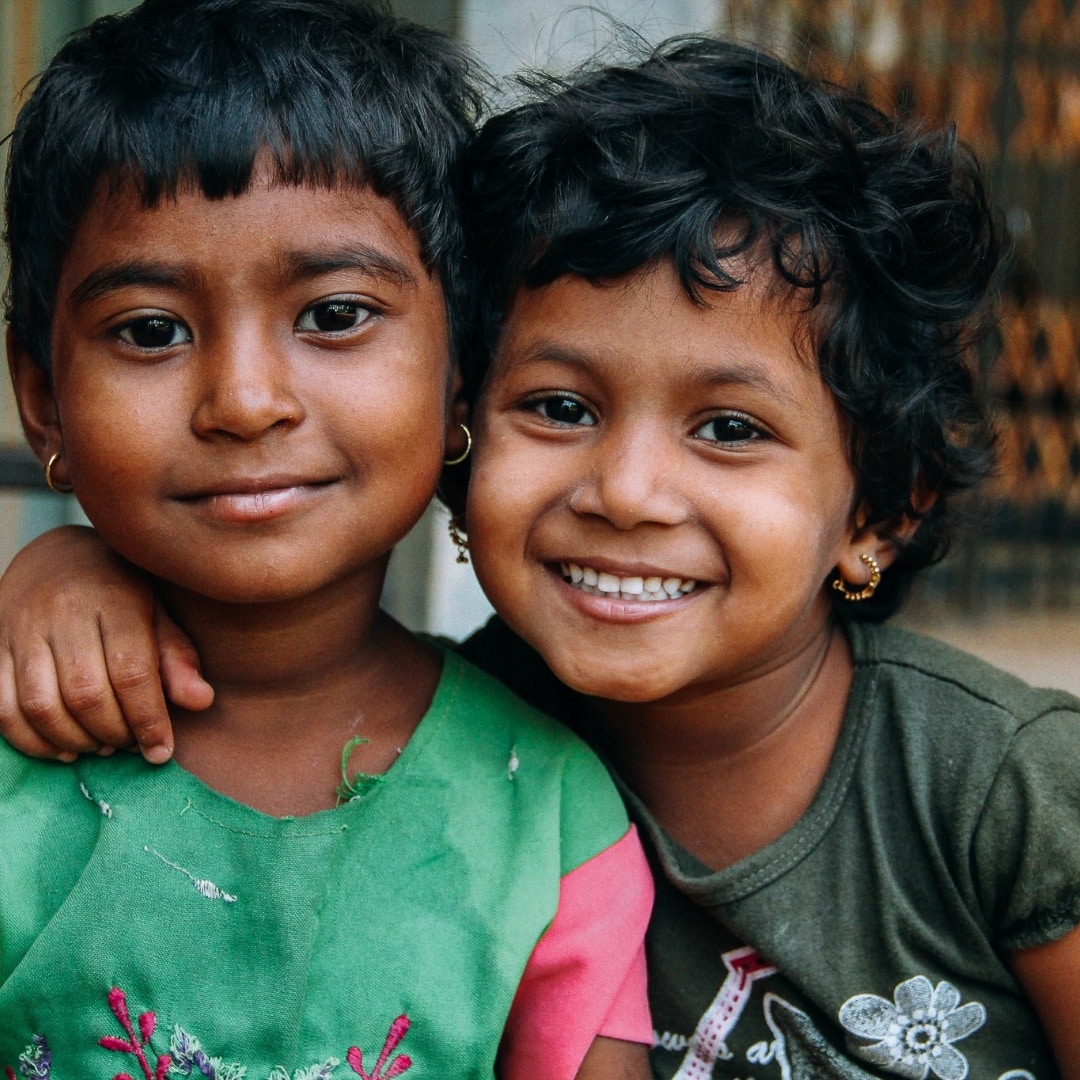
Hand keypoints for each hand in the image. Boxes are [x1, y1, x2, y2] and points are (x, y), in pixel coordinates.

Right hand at [0, 525, 211, 761]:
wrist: (52, 557)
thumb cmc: (118, 591)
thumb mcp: (157, 612)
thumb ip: (178, 656)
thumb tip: (201, 701)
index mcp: (114, 600)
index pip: (132, 672)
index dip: (149, 719)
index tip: (161, 750)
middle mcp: (64, 613)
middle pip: (86, 693)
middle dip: (113, 733)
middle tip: (131, 745)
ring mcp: (22, 631)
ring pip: (41, 705)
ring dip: (74, 740)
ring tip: (102, 746)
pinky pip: (3, 708)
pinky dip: (32, 741)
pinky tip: (63, 748)